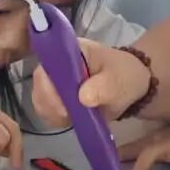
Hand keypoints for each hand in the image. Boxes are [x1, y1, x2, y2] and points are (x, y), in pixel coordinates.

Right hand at [32, 39, 151, 125]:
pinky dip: (55, 119)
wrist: (130, 85)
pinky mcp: (55, 96)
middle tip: (69, 115)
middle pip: (40, 84)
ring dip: (53, 113)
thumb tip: (83, 97)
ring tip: (74, 117)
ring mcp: (54, 80)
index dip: (49, 85)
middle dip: (51, 104)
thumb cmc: (124, 75)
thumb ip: (104, 86)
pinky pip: (46, 110)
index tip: (63, 106)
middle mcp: (57, 62)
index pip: (48, 63)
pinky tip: (71, 119)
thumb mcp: (120, 79)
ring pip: (40, 99)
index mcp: (71, 49)